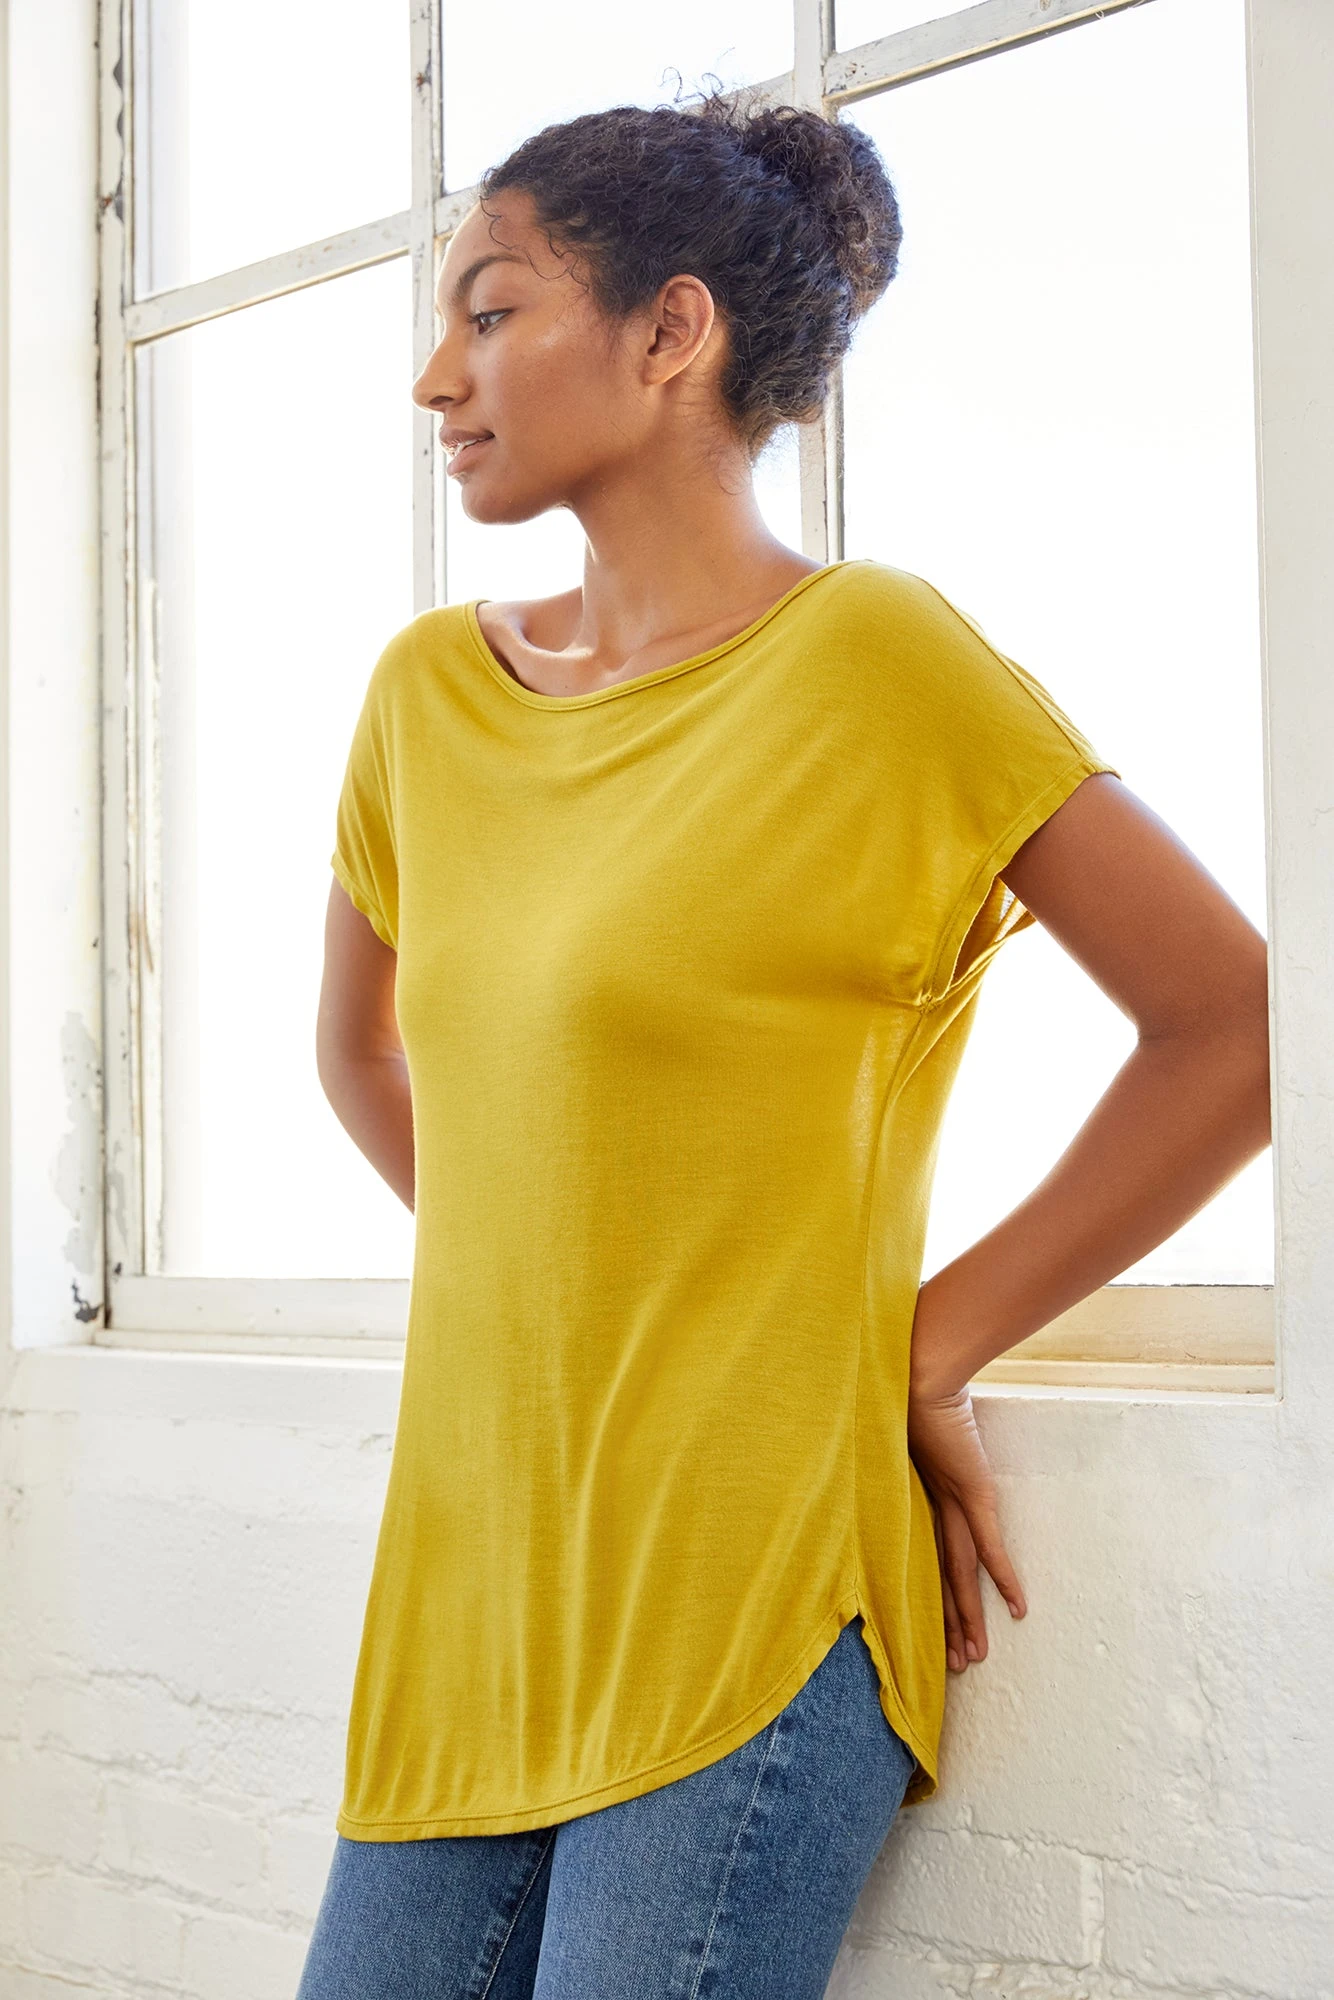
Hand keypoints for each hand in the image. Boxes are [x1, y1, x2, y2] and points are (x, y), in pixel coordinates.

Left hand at [907, 1377, 1027, 1674]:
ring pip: (962, 1574)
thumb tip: (910, 1434)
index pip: (927, 1560)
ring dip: (971, 1617)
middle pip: (943, 1578)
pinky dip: (1002, 1578)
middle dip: (951, 1623)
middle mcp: (933, 1509)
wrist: (916, 1371)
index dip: (934, 1598)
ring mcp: (954, 1504)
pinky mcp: (972, 1493)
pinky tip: (1016, 1609)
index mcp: (916, 1499)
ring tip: (975, 1657)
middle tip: (957, 1666)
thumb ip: (914, 1440)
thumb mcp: (911, 1424)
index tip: (938, 1633)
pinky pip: (990, 1546)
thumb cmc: (908, 1387)